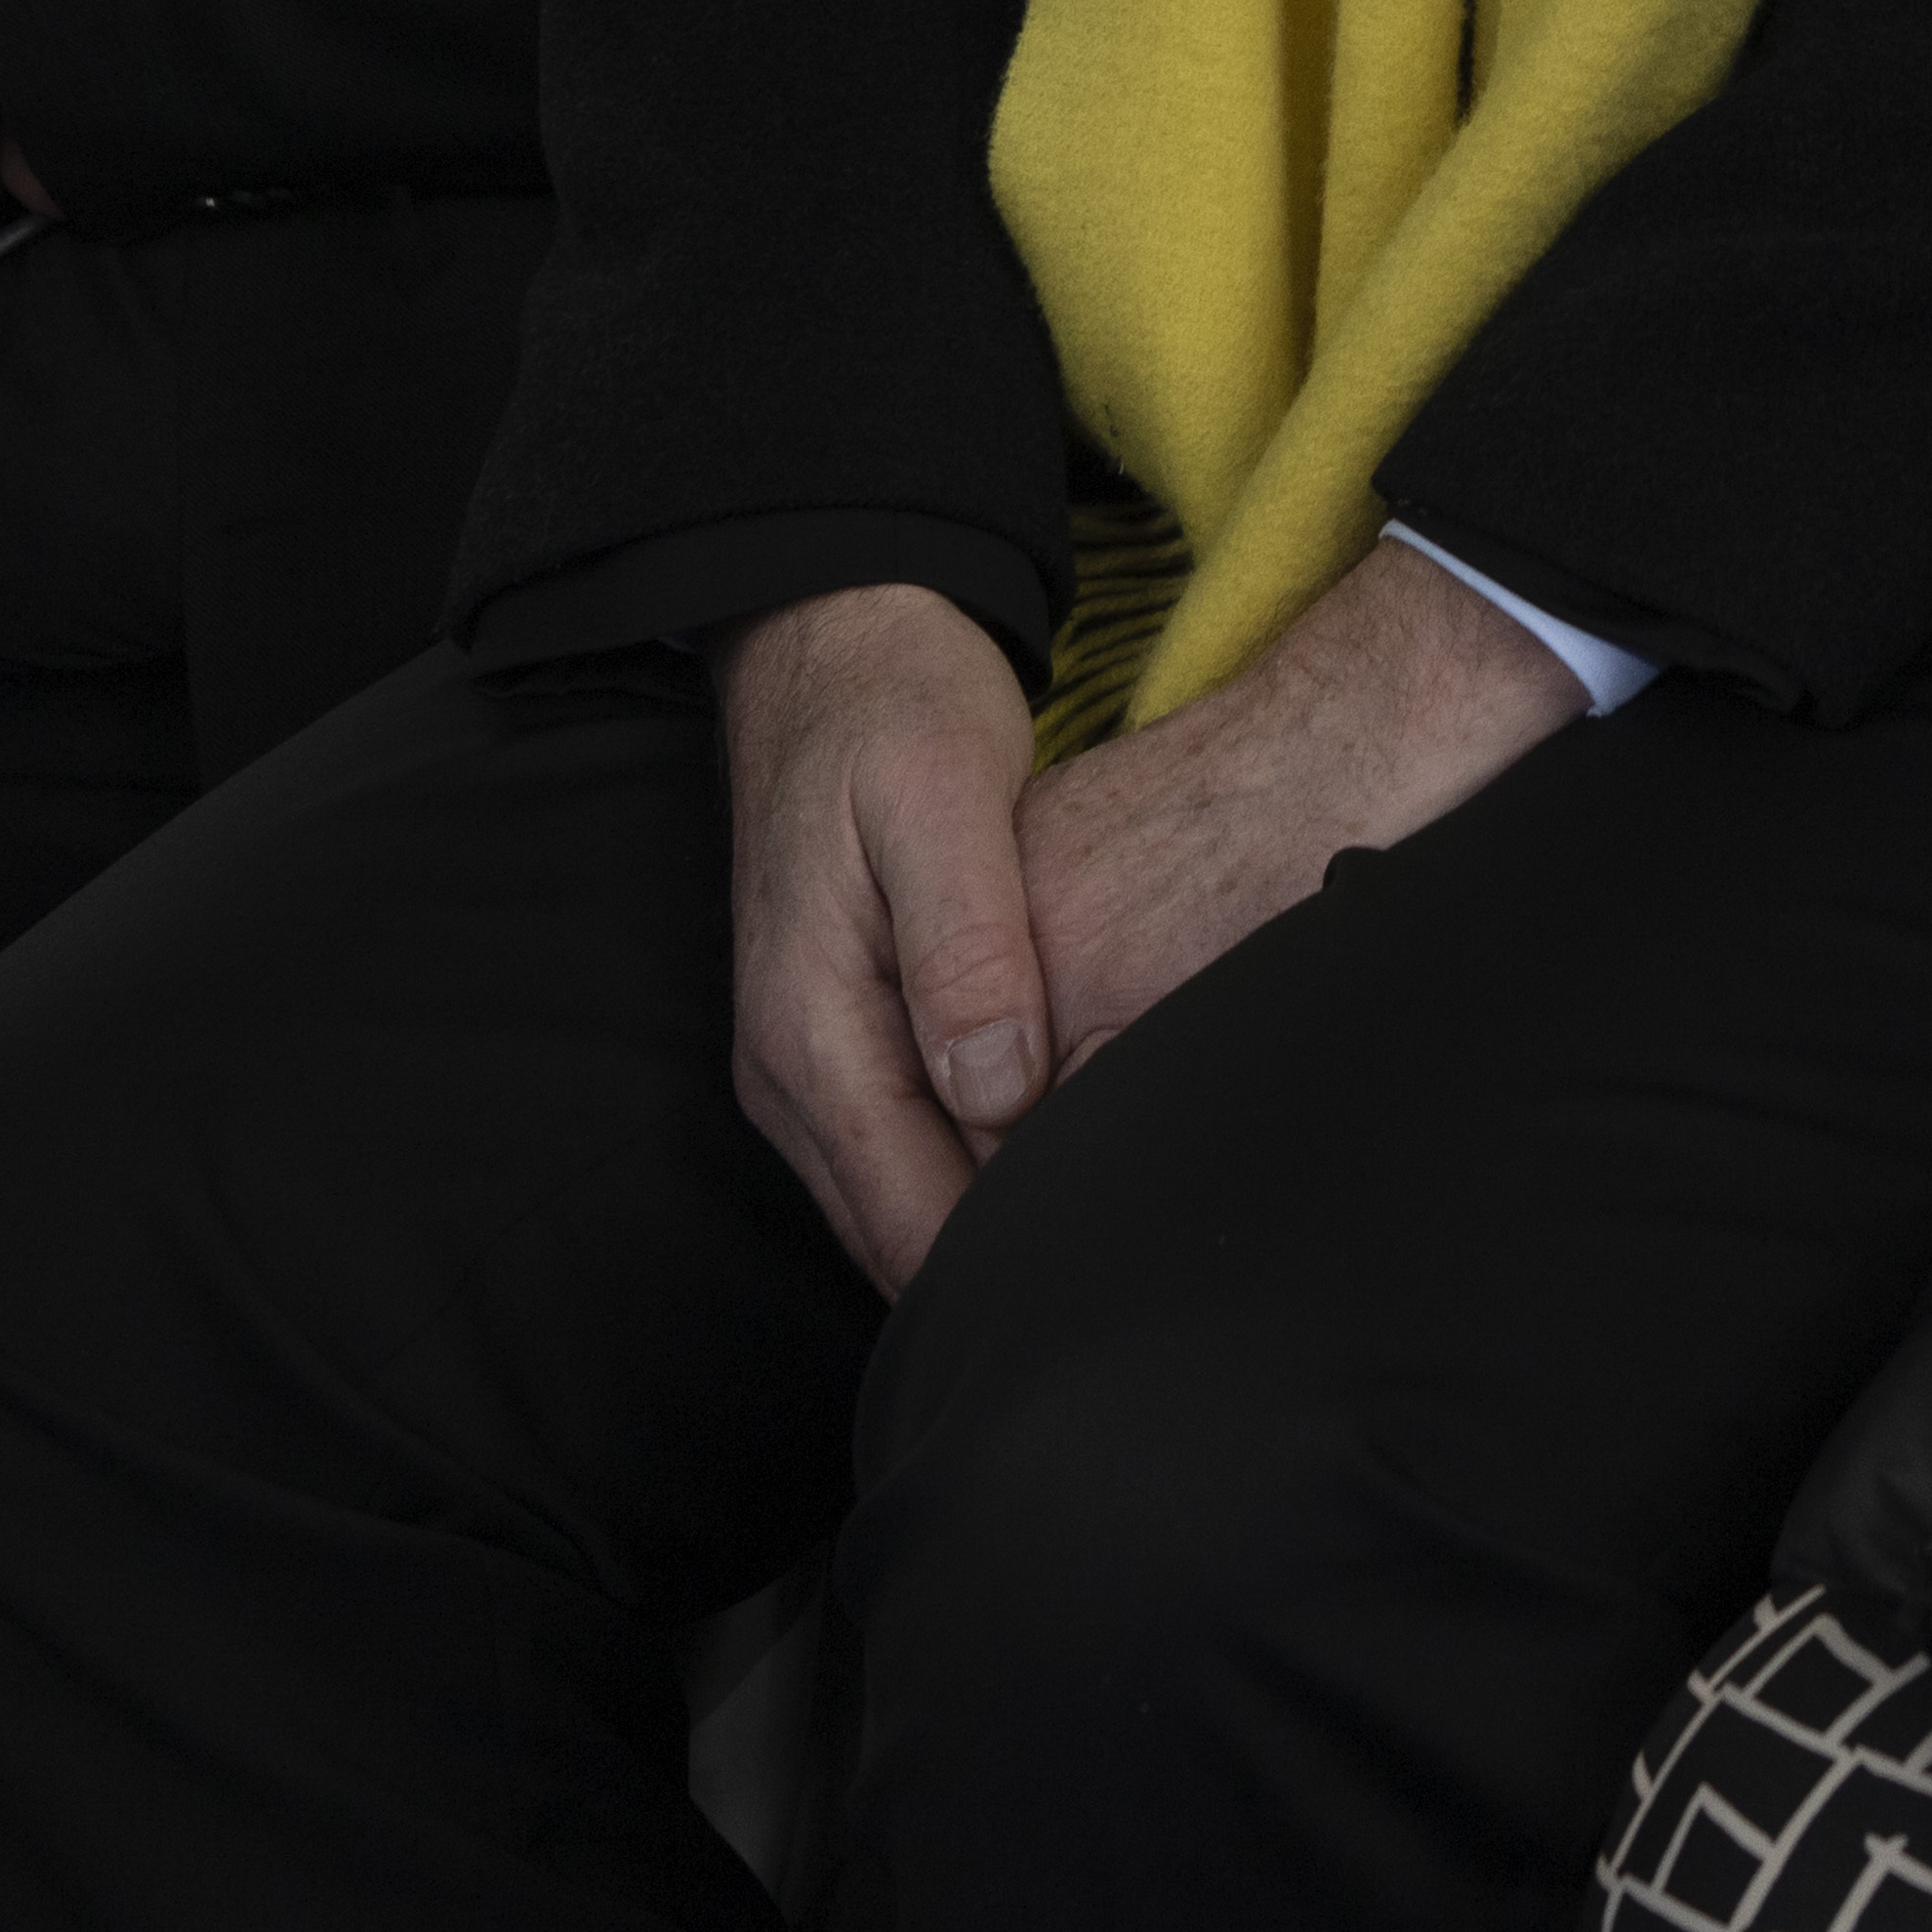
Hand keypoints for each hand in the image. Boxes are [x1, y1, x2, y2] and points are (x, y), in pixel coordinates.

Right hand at [715, 544, 1593, 1301]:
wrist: (832, 642)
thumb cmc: (892, 710)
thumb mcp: (939, 801)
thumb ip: (965, 950)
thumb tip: (995, 1093)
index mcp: (809, 1028)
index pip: (905, 1211)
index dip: (1006, 1263)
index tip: (1114, 1289)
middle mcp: (791, 1070)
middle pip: (899, 1231)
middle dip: (1005, 1267)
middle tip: (1140, 1285)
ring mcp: (810, 1061)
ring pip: (903, 1200)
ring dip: (994, 1225)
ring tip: (1123, 1242)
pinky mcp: (846, 1037)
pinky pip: (909, 1146)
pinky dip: (979, 1171)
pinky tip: (1070, 1165)